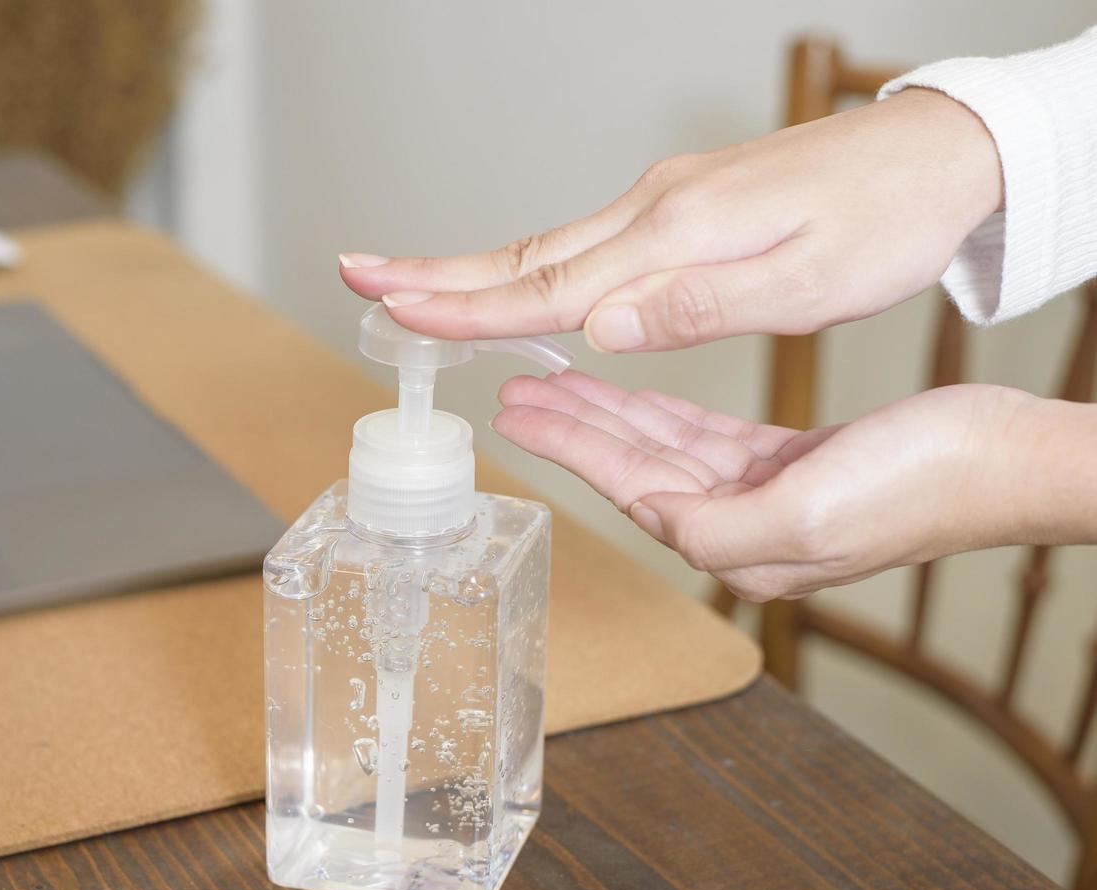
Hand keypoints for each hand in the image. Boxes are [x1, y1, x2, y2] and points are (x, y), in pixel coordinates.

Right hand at [339, 90, 1001, 351]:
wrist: (938, 154)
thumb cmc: (883, 223)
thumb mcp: (806, 283)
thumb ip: (695, 307)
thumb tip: (595, 328)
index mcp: (675, 236)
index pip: (546, 286)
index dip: (464, 308)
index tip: (392, 312)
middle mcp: (653, 211)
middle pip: (522, 255)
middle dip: (435, 275)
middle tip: (357, 274)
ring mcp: (662, 203)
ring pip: (546, 248)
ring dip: (470, 270)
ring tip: (406, 284)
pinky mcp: (678, 207)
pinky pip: (581, 244)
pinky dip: (526, 266)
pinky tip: (512, 282)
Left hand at [491, 372, 1055, 600]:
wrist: (1004, 458)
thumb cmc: (922, 487)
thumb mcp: (807, 515)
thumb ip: (718, 527)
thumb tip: (653, 520)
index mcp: (738, 549)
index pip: (630, 489)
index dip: (571, 448)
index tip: (519, 415)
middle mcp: (742, 530)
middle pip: (635, 469)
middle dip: (575, 429)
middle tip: (518, 393)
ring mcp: (765, 497)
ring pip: (665, 448)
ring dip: (611, 415)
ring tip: (555, 386)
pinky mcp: (790, 464)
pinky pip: (707, 436)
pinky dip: (666, 413)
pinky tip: (632, 395)